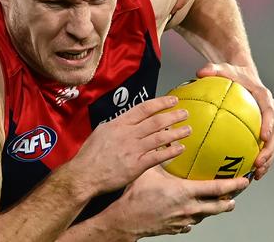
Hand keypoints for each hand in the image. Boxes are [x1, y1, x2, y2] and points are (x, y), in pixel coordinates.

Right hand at [70, 96, 190, 194]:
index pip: (143, 109)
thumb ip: (116, 126)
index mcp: (119, 124)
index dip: (160, 103)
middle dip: (173, 116)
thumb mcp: (101, 132)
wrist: (85, 174)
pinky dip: (171, 152)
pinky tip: (180, 149)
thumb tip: (127, 121)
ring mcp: (133, 149)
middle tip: (185, 113)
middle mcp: (128, 134)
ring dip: (176, 133)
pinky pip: (158, 156)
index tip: (173, 100)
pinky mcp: (137, 165)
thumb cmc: (90, 155)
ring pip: (160, 137)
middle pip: (155, 121)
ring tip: (188, 130)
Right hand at [100, 167, 248, 238]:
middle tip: (235, 196)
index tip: (243, 181)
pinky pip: (190, 225)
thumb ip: (159, 156)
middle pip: (217, 207)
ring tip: (218, 205)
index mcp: (184, 192)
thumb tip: (165, 140)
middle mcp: (188, 208)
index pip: (216, 189)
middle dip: (228, 201)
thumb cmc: (135, 196)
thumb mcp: (148, 172)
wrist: (126, 219)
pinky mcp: (175, 228)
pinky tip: (191, 216)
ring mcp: (183, 220)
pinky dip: (194, 219)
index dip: (232, 185)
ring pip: (205, 216)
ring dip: (213, 210)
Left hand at [197, 63, 273, 179]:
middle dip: (270, 150)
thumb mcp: (222, 68)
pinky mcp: (262, 128)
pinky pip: (261, 146)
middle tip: (258, 163)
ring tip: (256, 174)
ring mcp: (268, 121)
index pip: (270, 111)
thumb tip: (201, 71)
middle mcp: (269, 110)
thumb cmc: (232, 73)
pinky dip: (257, 158)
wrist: (242, 73)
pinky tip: (246, 172)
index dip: (269, 125)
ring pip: (272, 143)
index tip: (264, 137)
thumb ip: (212, 69)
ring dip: (267, 160)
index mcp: (263, 97)